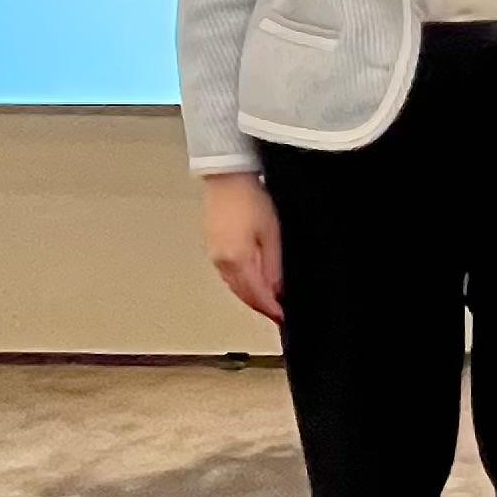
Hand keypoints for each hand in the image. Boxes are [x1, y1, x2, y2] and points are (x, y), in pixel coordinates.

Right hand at [202, 172, 282, 323]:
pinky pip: (227, 274)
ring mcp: (214, 254)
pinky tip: (252, 282)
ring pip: (234, 285)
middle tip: (277, 314)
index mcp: (237, 260)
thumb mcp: (272, 233)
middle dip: (261, 306)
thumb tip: (276, 290)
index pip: (256, 295)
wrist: (228, 178)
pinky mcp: (213, 246)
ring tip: (268, 302)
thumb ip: (273, 265)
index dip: (270, 309)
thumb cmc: (252, 199)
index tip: (282, 317)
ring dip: (250, 296)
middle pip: (243, 293)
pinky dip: (241, 283)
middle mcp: (222, 262)